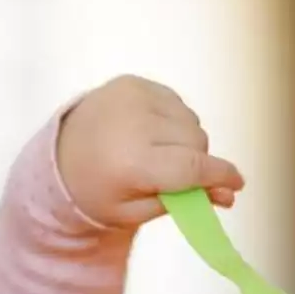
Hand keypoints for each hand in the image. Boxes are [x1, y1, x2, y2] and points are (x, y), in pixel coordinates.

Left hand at [57, 75, 244, 228]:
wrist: (57, 156)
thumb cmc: (98, 191)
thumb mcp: (136, 211)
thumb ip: (184, 202)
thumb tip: (229, 195)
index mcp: (131, 162)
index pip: (193, 166)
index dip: (221, 176)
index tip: (237, 185)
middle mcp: (133, 123)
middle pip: (197, 141)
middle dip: (197, 162)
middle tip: (179, 177)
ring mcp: (132, 97)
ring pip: (190, 120)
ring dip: (185, 140)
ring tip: (157, 154)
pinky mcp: (131, 82)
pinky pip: (176, 103)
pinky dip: (172, 121)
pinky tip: (149, 133)